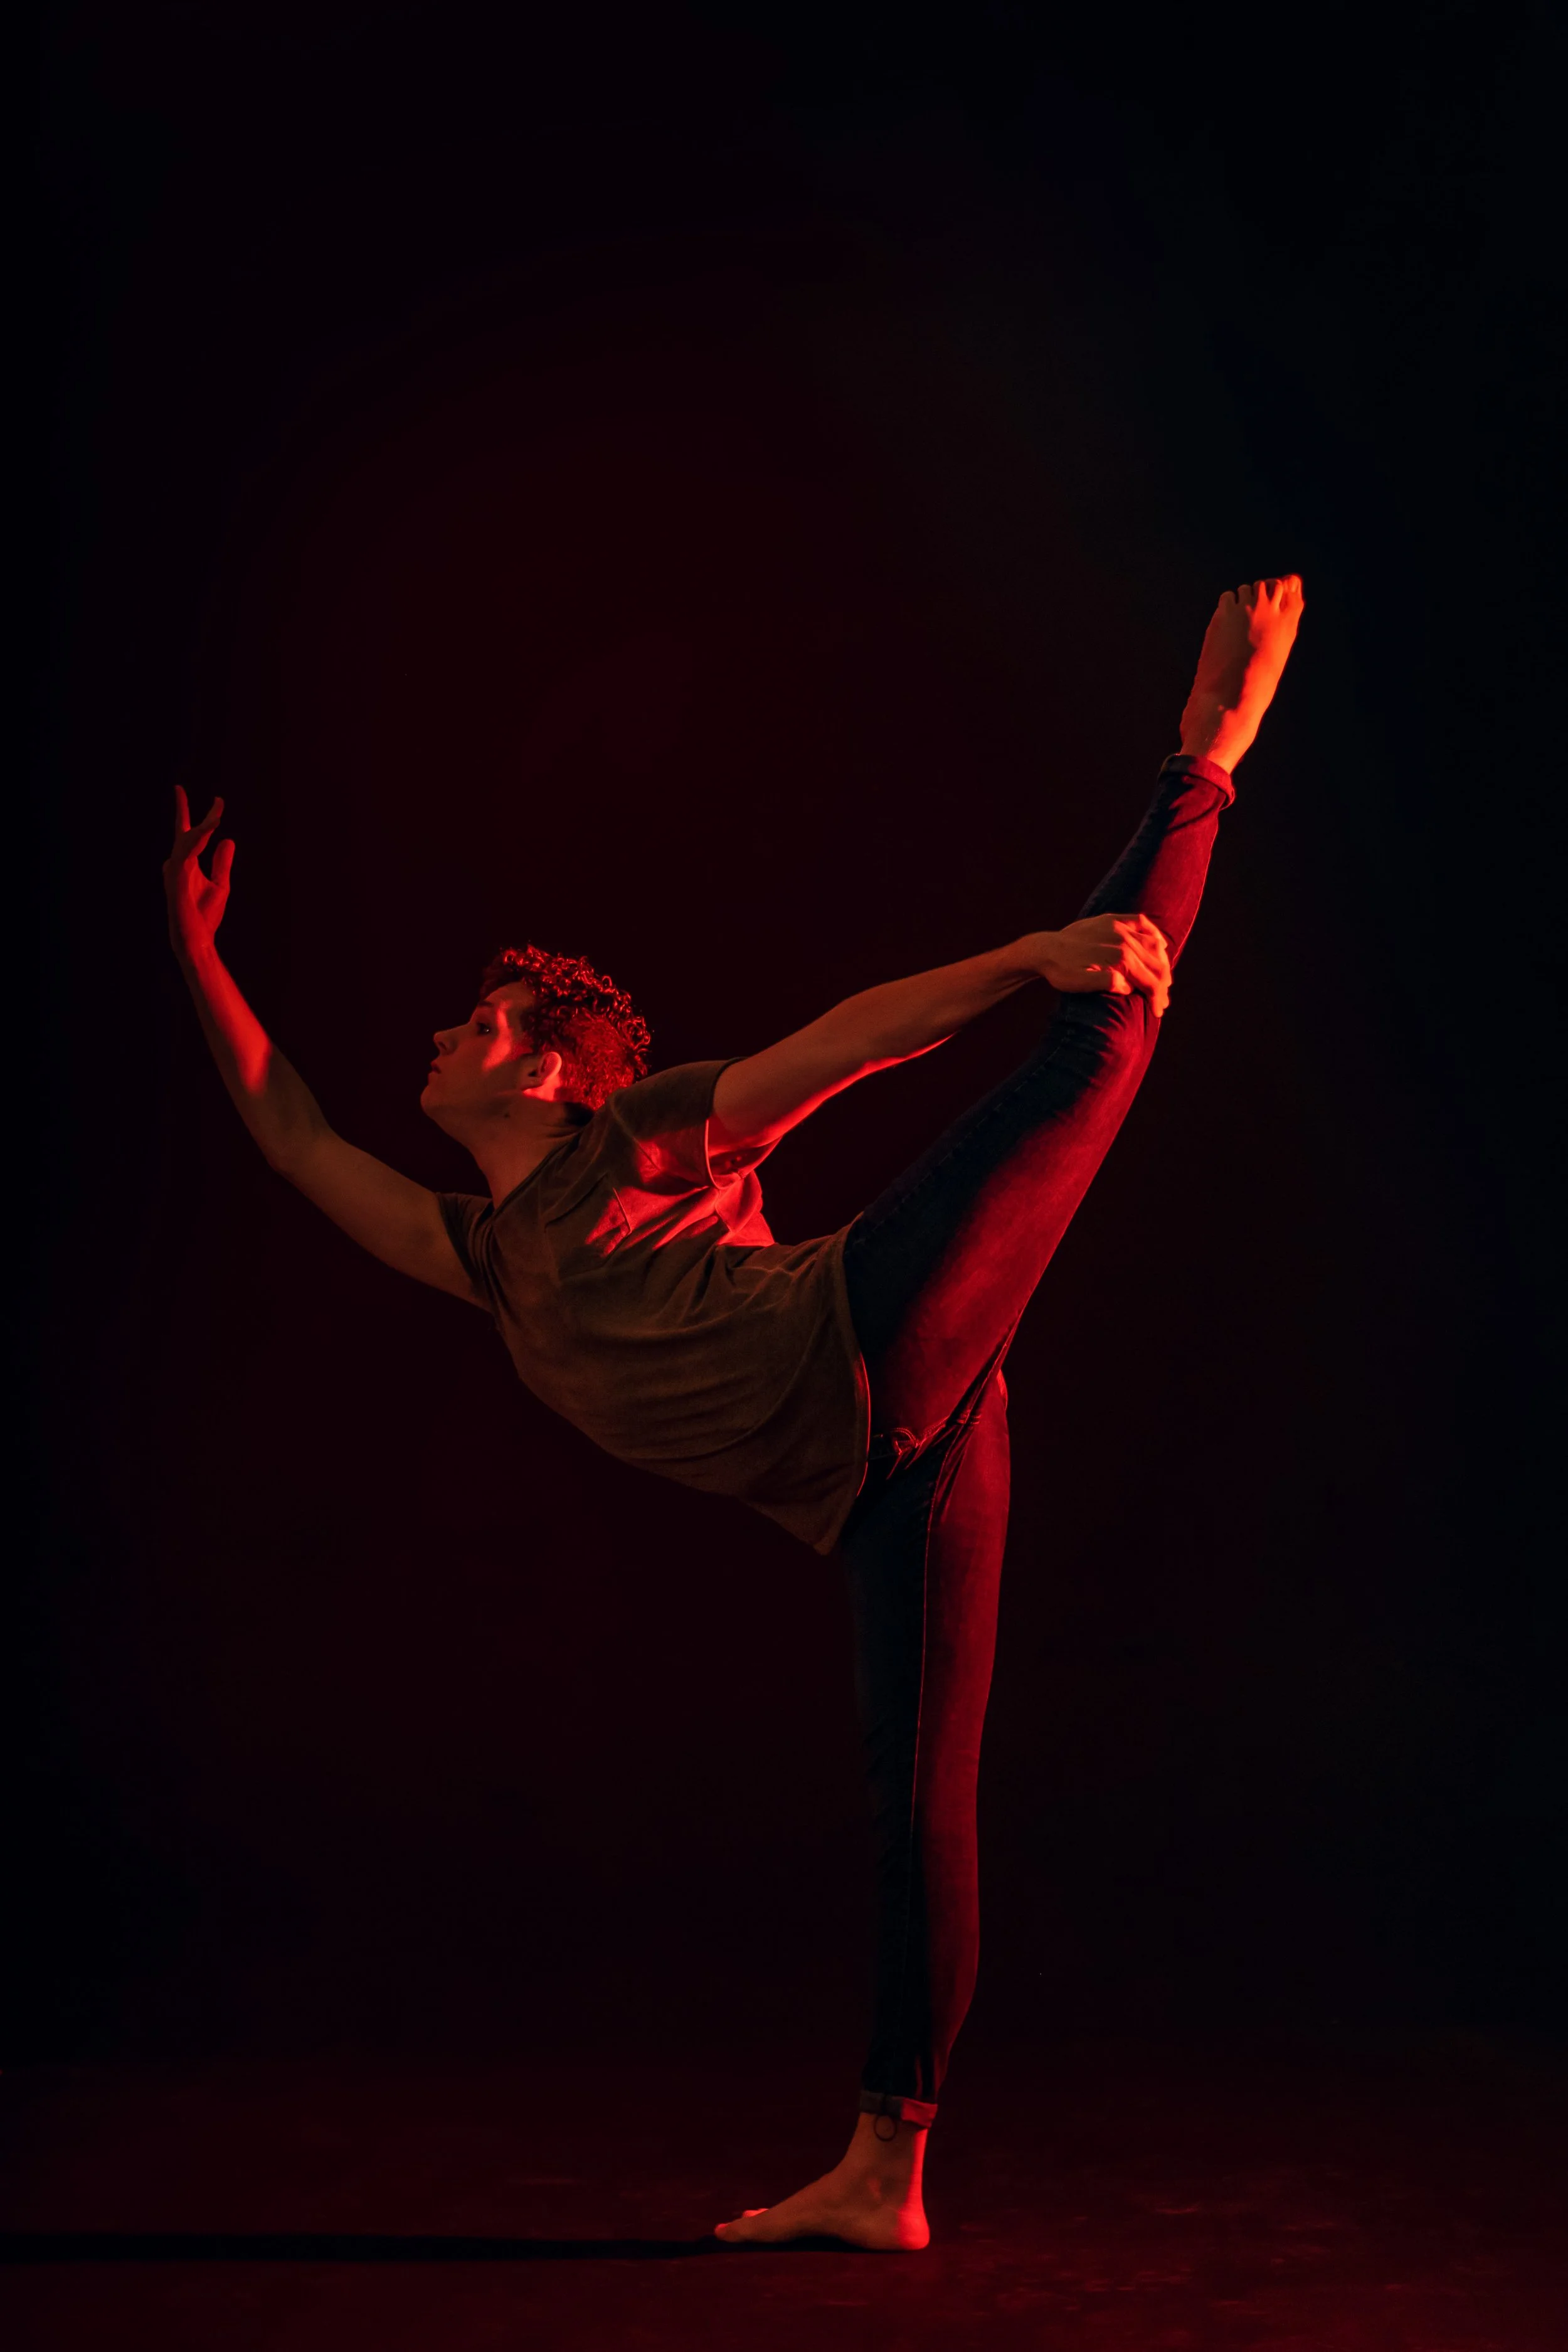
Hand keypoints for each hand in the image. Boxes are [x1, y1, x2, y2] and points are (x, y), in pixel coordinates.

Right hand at [164, 787, 234, 960]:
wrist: (197, 939)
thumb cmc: (204, 916)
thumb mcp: (220, 884)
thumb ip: (222, 863)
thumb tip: (227, 840)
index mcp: (186, 864)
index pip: (191, 835)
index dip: (203, 819)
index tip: (218, 802)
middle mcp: (176, 864)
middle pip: (182, 832)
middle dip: (181, 809)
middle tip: (177, 788)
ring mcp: (173, 871)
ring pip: (186, 840)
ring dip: (203, 825)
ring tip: (218, 811)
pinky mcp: (176, 879)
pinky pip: (187, 853)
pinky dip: (199, 840)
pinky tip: (211, 829)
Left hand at [1031, 914, 1171, 1016]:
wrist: (1044, 949)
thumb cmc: (1060, 971)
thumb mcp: (1077, 983)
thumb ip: (1104, 983)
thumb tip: (1128, 986)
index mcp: (1118, 957)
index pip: (1149, 979)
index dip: (1157, 997)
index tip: (1159, 1011)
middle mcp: (1122, 939)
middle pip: (1154, 964)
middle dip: (1162, 985)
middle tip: (1163, 1002)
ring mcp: (1118, 927)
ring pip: (1153, 944)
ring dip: (1162, 964)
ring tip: (1164, 981)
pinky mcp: (1112, 920)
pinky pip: (1141, 923)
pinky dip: (1154, 934)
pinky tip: (1160, 945)